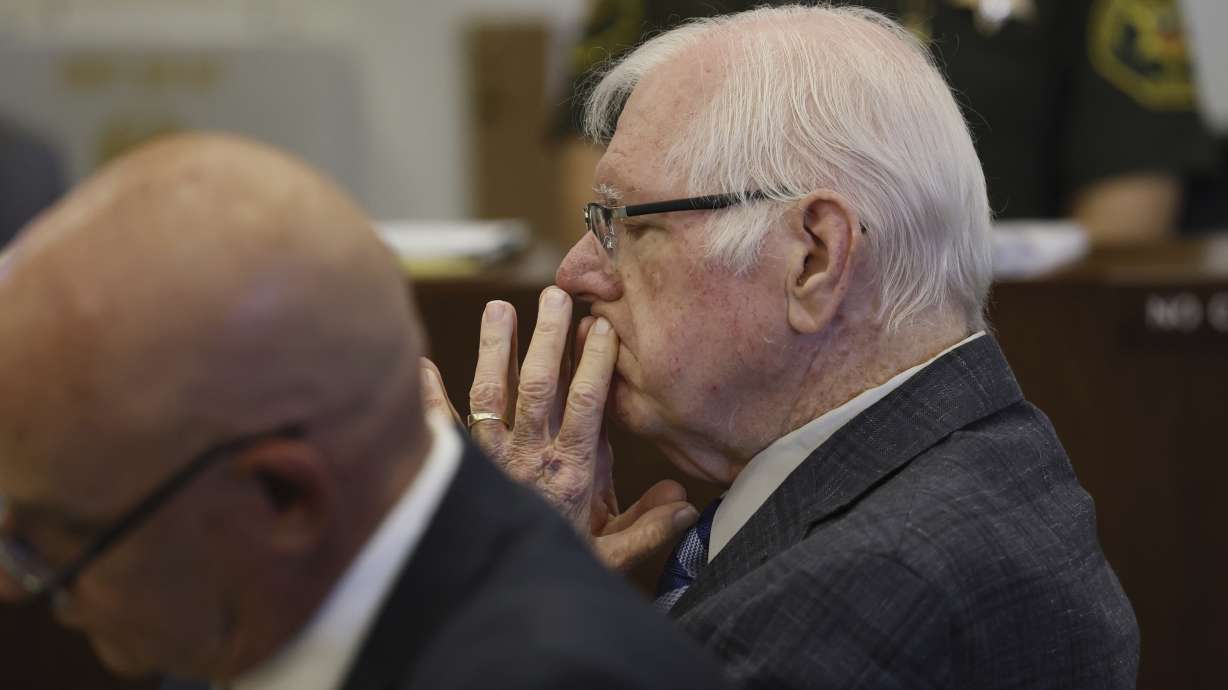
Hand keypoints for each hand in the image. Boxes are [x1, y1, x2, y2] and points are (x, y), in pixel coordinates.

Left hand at [420, 287, 697, 570]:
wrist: (500, 595)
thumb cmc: (557, 570)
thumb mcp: (609, 557)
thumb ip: (646, 528)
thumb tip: (685, 502)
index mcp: (571, 470)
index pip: (586, 403)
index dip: (594, 362)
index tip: (601, 326)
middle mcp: (529, 456)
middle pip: (539, 385)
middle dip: (548, 338)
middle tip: (555, 295)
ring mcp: (490, 459)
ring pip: (492, 393)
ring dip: (496, 349)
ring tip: (499, 308)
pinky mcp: (459, 469)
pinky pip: (441, 430)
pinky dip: (428, 398)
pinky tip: (420, 365)